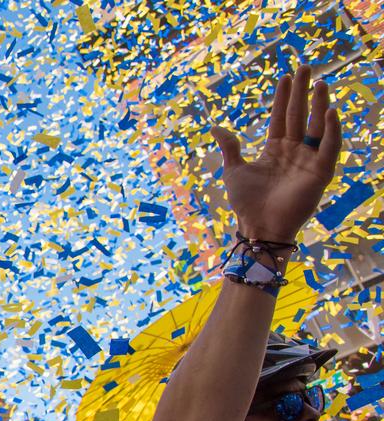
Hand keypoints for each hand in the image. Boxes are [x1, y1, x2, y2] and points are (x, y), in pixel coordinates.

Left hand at [210, 64, 341, 242]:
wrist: (257, 226)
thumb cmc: (246, 202)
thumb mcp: (234, 170)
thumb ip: (230, 146)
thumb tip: (214, 126)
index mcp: (275, 149)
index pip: (281, 117)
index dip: (283, 97)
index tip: (286, 76)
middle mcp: (295, 151)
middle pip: (300, 115)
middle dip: (303, 92)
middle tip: (306, 67)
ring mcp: (309, 160)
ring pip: (317, 127)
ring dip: (319, 105)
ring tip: (320, 83)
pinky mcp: (320, 173)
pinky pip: (330, 148)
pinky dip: (332, 131)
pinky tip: (331, 112)